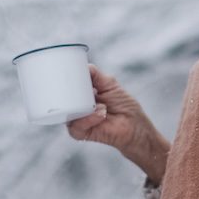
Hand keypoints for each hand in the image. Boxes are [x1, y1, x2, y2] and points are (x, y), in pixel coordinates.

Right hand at [66, 65, 169, 182]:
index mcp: (83, 94)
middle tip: (82, 89)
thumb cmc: (124, 105)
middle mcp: (78, 106)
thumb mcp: (110, 84)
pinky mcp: (81, 133)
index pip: (68, 86)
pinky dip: (88, 120)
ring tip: (101, 105)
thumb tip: (84, 66)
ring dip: (83, 107)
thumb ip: (96, 75)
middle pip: (63, 98)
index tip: (68, 73)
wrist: (134, 126)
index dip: (66, 81)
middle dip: (69, 93)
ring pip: (67, 112)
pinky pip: (75, 126)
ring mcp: (78, 119)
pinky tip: (101, 114)